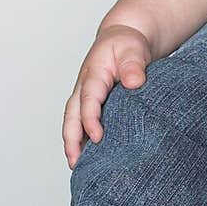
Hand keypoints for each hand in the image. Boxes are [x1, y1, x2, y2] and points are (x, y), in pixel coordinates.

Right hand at [62, 24, 152, 169]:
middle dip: (72, 140)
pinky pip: (81, 122)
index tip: (98, 137)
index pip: (88, 100)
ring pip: (73, 122)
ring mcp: (84, 96)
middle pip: (71, 116)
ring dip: (73, 143)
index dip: (91, 120)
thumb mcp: (133, 48)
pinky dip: (81, 139)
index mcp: (93, 74)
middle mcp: (83, 87)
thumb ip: (133, 64)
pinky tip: (88, 156)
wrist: (123, 39)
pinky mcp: (90, 103)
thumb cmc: (127, 44)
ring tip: (78, 166)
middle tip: (75, 163)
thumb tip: (134, 82)